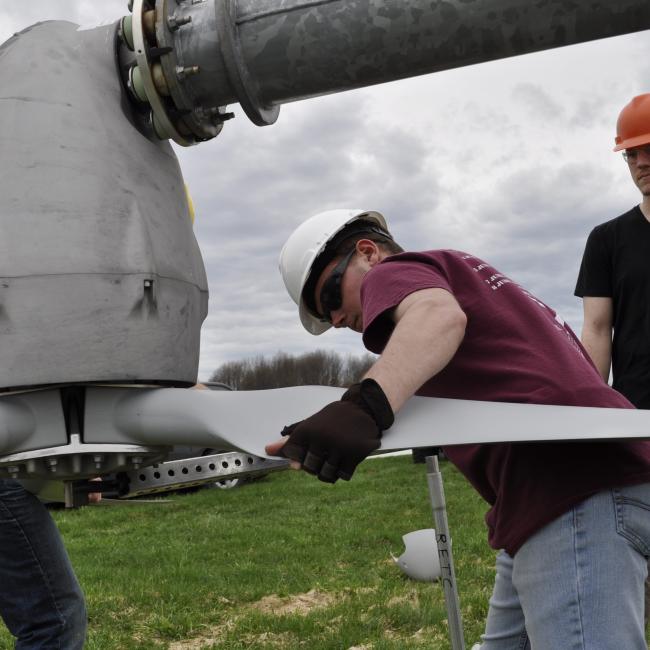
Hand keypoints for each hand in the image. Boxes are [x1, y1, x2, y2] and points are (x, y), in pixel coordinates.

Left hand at [265, 379, 393, 482]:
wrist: (363, 408)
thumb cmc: (333, 419)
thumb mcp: (311, 424)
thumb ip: (292, 439)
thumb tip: (268, 451)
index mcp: (307, 429)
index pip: (292, 455)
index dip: (299, 457)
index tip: (309, 451)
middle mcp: (320, 439)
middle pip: (309, 468)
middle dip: (316, 466)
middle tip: (325, 454)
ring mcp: (338, 447)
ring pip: (326, 474)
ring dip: (329, 471)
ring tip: (334, 459)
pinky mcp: (354, 454)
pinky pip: (343, 475)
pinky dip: (343, 472)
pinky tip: (345, 461)